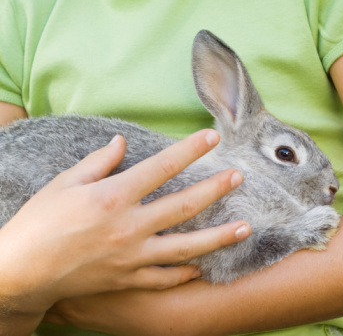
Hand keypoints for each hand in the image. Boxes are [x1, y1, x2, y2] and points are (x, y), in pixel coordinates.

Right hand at [0, 129, 249, 318]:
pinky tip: (202, 268)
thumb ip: (99, 162)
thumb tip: (122, 141)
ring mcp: (132, 256)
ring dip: (218, 237)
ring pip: (186, 247)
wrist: (21, 271)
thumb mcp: (65, 183)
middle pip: (184, 206)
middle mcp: (130, 226)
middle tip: (239, 177)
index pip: (162, 167)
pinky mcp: (128, 279)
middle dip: (215, 189)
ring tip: (245, 227)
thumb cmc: (40, 222)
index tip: (212, 137)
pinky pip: (164, 278)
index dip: (190, 149)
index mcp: (114, 197)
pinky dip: (184, 274)